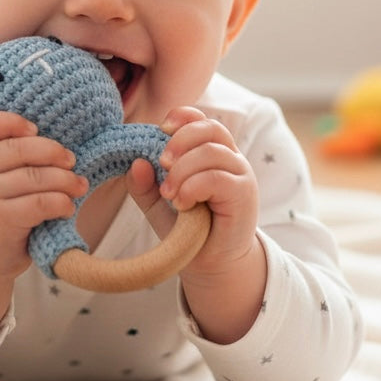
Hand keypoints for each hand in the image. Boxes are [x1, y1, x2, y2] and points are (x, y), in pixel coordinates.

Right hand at [0, 111, 87, 282]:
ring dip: (65, 179)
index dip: (11, 122)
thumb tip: (52, 145)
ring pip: (34, 176)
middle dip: (52, 152)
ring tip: (79, 186)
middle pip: (19, 148)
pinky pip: (40, 202)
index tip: (35, 129)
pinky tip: (67, 207)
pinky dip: (61, 202)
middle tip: (71, 160)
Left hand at [126, 106, 265, 343]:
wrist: (210, 263)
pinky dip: (193, 187)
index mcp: (209, 151)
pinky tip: (182, 203)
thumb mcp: (157, 204)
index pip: (201, 119)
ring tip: (169, 194)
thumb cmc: (186, 228)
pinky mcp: (244, 194)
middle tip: (161, 164)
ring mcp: (240, 174)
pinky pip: (218, 178)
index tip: (160, 129)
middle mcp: (229, 157)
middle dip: (180, 141)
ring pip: (212, 151)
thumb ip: (144, 184)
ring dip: (183, 170)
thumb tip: (135, 162)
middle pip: (209, 127)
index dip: (182, 117)